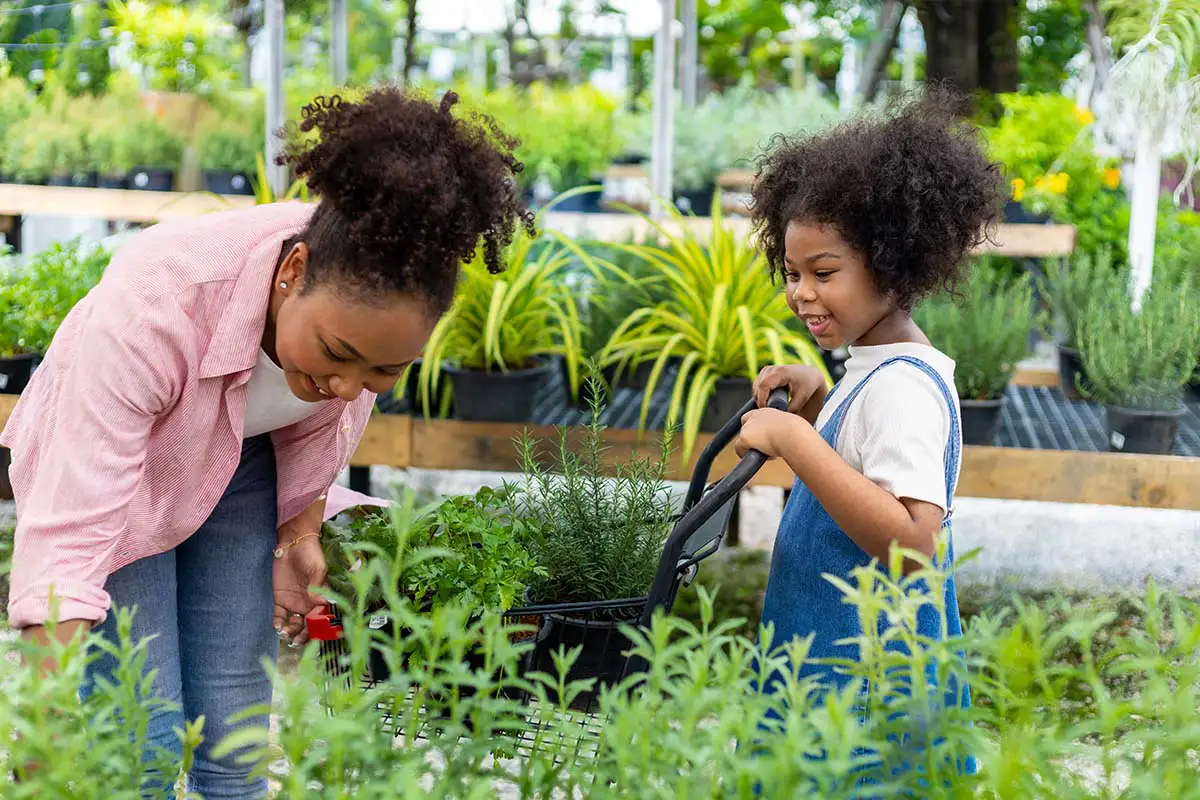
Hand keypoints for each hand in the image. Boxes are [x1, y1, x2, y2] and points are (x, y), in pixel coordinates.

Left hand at [272, 528, 326, 647]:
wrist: (292, 543)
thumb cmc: (310, 554)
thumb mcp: (317, 568)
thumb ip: (317, 585)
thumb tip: (319, 602)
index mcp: (320, 597)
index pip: (320, 618)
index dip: (317, 628)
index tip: (313, 633)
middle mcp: (308, 603)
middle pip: (307, 625)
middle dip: (303, 635)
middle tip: (296, 641)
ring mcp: (294, 602)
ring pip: (293, 623)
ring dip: (290, 632)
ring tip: (285, 634)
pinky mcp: (280, 598)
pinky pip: (279, 615)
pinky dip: (278, 622)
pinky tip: (277, 625)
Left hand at [735, 407, 802, 459]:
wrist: (794, 434)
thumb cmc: (798, 434)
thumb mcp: (790, 428)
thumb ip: (782, 430)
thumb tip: (782, 440)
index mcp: (767, 411)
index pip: (753, 417)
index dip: (756, 429)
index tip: (763, 438)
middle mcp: (755, 415)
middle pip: (745, 427)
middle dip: (752, 438)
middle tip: (765, 447)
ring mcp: (748, 426)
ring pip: (743, 440)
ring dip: (753, 448)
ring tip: (768, 453)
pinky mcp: (744, 437)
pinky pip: (739, 450)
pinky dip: (748, 456)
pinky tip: (760, 456)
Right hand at [753, 365, 828, 423]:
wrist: (809, 375)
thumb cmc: (808, 384)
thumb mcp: (803, 397)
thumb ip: (793, 408)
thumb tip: (781, 418)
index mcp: (781, 372)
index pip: (763, 386)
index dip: (762, 400)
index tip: (766, 412)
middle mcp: (770, 369)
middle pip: (757, 389)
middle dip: (763, 402)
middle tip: (774, 411)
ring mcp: (766, 371)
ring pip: (756, 389)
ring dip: (762, 399)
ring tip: (776, 405)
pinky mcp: (764, 374)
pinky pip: (757, 388)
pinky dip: (762, 396)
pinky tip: (773, 400)